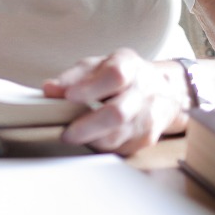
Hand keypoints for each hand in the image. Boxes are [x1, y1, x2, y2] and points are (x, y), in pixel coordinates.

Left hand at [43, 48, 186, 154]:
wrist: (164, 91)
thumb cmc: (121, 76)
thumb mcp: (97, 66)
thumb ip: (73, 77)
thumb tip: (50, 89)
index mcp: (130, 67)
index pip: (114, 76)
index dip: (90, 88)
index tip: (69, 96)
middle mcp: (144, 92)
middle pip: (117, 113)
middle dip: (88, 126)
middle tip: (66, 132)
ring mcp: (149, 117)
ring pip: (119, 136)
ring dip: (92, 140)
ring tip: (73, 136)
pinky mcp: (148, 138)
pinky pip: (121, 148)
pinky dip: (102, 147)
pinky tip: (91, 139)